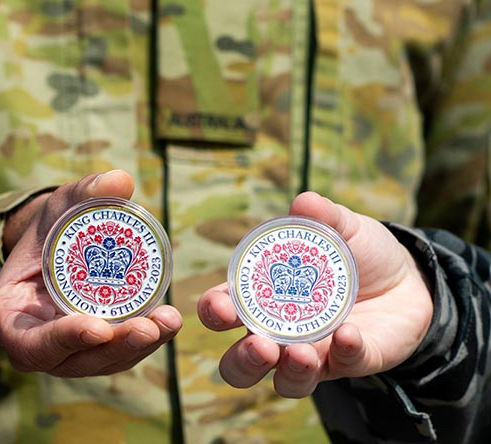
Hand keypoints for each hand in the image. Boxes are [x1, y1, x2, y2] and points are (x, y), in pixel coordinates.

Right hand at [0, 170, 182, 376]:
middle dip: (115, 347)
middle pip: (75, 362)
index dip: (64, 339)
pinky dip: (145, 341)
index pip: (33, 344)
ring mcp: (65, 354)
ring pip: (102, 362)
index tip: (99, 327)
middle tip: (148, 327)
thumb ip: (84, 193)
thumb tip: (119, 180)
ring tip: (169, 321)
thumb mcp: (60, 206)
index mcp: (9, 319)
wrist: (58, 245)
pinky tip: (169, 321)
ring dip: (138, 346)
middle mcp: (35, 346)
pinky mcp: (93, 352)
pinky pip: (119, 354)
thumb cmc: (50, 227)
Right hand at [197, 191, 432, 396]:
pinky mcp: (351, 363)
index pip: (223, 310)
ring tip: (302, 353)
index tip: (222, 308)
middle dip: (243, 361)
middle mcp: (278, 334)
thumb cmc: (358, 253)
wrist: (409, 278)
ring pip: (285, 382)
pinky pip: (342, 368)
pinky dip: (344, 353)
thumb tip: (304, 202)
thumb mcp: (341, 228)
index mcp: (261, 298)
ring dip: (289, 373)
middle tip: (261, 346)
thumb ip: (322, 216)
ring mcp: (313, 354)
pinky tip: (349, 334)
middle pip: (240, 364)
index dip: (214, 312)